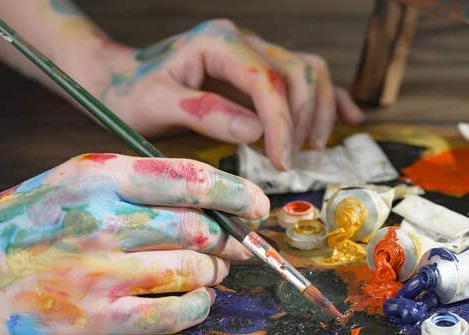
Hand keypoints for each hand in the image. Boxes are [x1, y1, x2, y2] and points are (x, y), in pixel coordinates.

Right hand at [0, 154, 268, 334]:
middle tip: (235, 246)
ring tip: (210, 270)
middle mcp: (105, 222)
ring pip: (194, 269)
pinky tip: (197, 298)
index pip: (192, 178)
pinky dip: (200, 305)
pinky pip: (176, 311)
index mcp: (104, 177)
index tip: (258, 206)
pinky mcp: (100, 318)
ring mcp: (102, 272)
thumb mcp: (84, 177)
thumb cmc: (36, 217)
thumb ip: (146, 184)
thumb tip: (216, 204)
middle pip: (201, 228)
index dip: (238, 192)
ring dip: (214, 272)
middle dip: (229, 239)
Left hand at [79, 19, 363, 169]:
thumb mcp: (157, 104)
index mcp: (217, 42)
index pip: (265, 79)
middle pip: (298, 70)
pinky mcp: (259, 68)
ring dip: (319, 109)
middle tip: (290, 160)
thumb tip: (256, 131)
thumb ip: (205, 113)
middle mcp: (241, 41)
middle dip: (303, 118)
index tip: (282, 160)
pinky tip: (347, 117)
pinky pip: (304, 75)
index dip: (282, 122)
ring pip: (308, 70)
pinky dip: (328, 97)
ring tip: (312, 147)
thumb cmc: (132, 90)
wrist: (121, 77)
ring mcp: (254, 51)